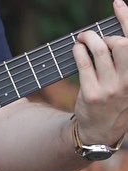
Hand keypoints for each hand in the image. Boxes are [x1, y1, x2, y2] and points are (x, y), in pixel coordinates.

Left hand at [72, 0, 127, 144]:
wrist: (101, 130)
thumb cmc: (116, 99)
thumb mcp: (127, 80)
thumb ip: (124, 59)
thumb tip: (114, 31)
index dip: (127, 19)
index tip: (118, 4)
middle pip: (121, 44)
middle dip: (106, 34)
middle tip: (94, 34)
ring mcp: (110, 88)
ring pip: (101, 51)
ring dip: (89, 39)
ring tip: (83, 38)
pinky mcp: (91, 94)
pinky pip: (84, 64)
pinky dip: (79, 51)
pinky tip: (77, 48)